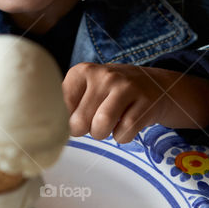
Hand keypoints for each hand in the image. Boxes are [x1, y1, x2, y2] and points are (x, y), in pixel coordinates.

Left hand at [63, 63, 208, 142]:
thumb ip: (68, 105)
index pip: (61, 108)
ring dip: (103, 134)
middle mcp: (103, 75)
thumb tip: (51, 132)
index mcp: (82, 71)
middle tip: (96, 121)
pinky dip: (122, 136)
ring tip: (109, 124)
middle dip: (86, 130)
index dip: (68, 120)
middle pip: (80, 122)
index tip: (79, 115)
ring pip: (101, 127)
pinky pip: (124, 134)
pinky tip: (127, 123)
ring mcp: (126, 87)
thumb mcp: (89, 89)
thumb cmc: (113, 92)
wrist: (157, 85)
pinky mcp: (145, 103)